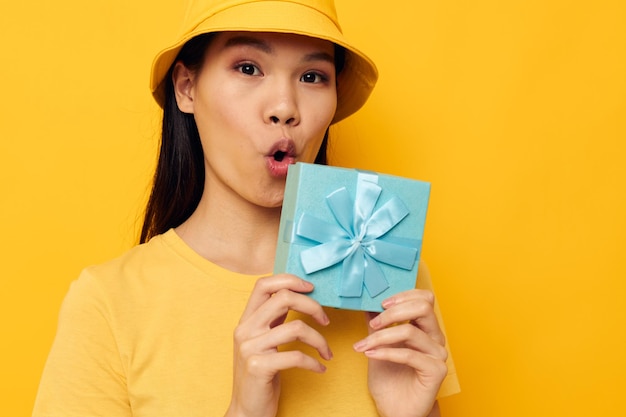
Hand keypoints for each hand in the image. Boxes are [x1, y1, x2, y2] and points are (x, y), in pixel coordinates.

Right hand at [225, 274, 331, 416]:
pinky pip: (296, 356)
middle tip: (325, 320)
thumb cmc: (261, 375)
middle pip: (283, 297)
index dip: (289, 280)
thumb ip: (274, 318)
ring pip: (296, 328)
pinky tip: (320, 368)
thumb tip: (296, 294)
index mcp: (246, 319)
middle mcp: (245, 330)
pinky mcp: (259, 367)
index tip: (311, 288)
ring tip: (327, 352)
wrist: (247, 411)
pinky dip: (314, 362)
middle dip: (312, 305)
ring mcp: (250, 348)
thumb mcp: (263, 341)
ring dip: (320, 340)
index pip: (263, 284)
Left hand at [353, 289, 447, 416]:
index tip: (380, 303)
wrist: (394, 410)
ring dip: (382, 336)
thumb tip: (367, 302)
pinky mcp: (436, 371)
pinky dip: (386, 352)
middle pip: (423, 307)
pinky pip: (409, 354)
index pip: (424, 298)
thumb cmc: (389, 379)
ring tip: (364, 345)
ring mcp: (438, 354)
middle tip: (373, 324)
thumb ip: (377, 324)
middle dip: (392, 313)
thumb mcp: (378, 344)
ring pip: (410, 331)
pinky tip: (370, 355)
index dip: (403, 296)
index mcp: (425, 328)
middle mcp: (435, 338)